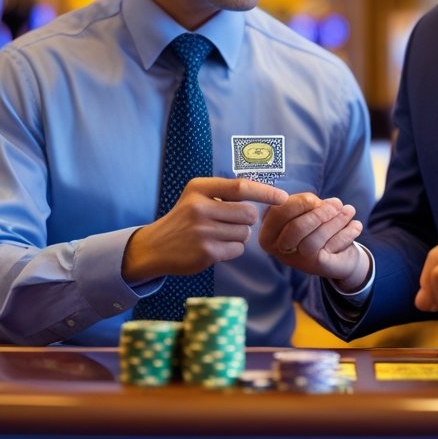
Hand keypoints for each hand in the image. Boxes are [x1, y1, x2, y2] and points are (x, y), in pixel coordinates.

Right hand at [123, 177, 287, 281]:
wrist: (155, 246)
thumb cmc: (184, 219)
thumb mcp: (196, 197)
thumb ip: (224, 193)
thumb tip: (265, 192)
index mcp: (199, 188)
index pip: (241, 187)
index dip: (265, 192)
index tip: (283, 197)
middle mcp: (200, 207)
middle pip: (248, 213)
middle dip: (247, 221)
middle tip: (230, 224)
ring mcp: (202, 230)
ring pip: (244, 234)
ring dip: (238, 237)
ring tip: (217, 236)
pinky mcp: (205, 252)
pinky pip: (237, 250)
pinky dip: (232, 251)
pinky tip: (214, 248)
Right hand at [258, 192, 366, 289]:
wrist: (338, 257)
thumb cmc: (316, 228)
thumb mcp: (307, 212)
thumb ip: (306, 204)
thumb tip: (316, 203)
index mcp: (270, 232)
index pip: (278, 214)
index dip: (298, 202)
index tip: (315, 198)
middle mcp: (279, 249)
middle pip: (296, 228)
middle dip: (318, 213)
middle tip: (337, 204)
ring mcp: (297, 260)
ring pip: (315, 239)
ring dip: (335, 221)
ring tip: (350, 210)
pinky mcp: (317, 266)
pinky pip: (331, 246)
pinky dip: (346, 233)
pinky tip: (356, 225)